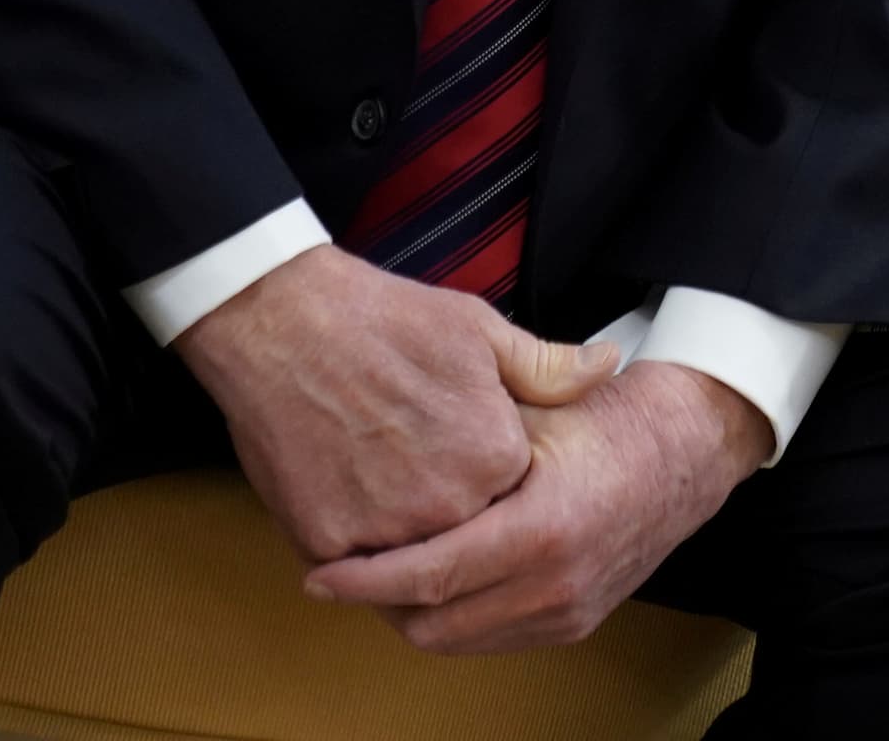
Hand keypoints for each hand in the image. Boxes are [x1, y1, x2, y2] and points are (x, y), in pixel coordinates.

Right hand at [175, 244, 616, 562]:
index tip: (461, 440)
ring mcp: (386, 531)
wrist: (281, 323)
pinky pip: (356, 566)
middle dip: (450, 508)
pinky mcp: (327, 544)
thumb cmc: (382, 320)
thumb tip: (608, 367)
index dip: (489, 470)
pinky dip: (354, 542)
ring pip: (413, 557)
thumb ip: (548, 368)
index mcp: (496, 456)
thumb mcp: (479, 330)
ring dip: (405, 534)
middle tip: (414, 455)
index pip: (517, 496)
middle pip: (467, 532)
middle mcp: (448, 504)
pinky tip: (346, 488)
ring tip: (382, 474)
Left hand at [304, 360, 771, 653]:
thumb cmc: (607, 422)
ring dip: (410, 616)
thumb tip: (378, 454)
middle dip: (376, 605)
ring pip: (456, 640)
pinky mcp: (571, 625)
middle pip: (432, 624)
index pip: (428, 576)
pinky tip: (432, 585)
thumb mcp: (533, 411)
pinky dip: (451, 620)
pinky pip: (489, 640)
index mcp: (541, 529)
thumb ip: (463, 437)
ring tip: (378, 579)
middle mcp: (555, 583)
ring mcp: (565, 612)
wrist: (683, 451)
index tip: (319, 573)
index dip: (363, 579)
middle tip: (339, 574)